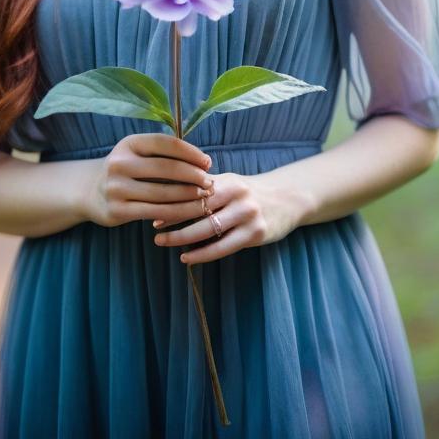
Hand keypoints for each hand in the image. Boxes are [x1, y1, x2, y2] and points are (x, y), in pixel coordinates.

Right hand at [83, 133, 214, 228]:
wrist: (90, 192)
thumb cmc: (126, 170)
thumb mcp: (137, 154)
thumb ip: (163, 154)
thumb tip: (203, 162)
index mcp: (129, 143)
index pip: (165, 144)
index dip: (190, 152)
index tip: (208, 162)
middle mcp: (120, 163)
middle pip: (166, 169)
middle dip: (193, 176)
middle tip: (210, 183)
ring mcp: (117, 188)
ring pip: (163, 193)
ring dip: (189, 197)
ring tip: (205, 198)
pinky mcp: (118, 210)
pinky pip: (155, 212)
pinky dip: (176, 213)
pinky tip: (189, 212)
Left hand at [151, 171, 305, 264]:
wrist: (286, 199)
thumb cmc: (247, 192)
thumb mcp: (228, 183)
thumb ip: (203, 187)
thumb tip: (166, 191)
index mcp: (227, 181)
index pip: (193, 190)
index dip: (171, 200)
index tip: (151, 208)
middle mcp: (237, 195)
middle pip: (198, 208)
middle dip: (172, 219)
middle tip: (153, 230)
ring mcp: (247, 215)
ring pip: (208, 229)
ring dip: (182, 238)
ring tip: (163, 242)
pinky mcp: (255, 234)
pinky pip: (223, 247)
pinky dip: (202, 254)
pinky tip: (186, 257)